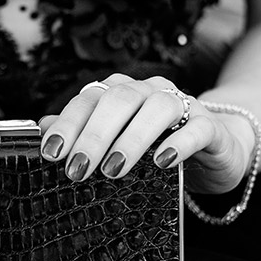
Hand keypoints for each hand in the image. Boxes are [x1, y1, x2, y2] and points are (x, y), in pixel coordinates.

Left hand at [38, 74, 255, 193]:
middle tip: (77, 169)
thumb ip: (83, 133)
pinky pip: (197, 128)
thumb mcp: (117, 144)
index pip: (89, 99)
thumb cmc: (157, 148)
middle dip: (94, 134)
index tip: (51, 153)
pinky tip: (162, 162)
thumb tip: (44, 130)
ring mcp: (183, 104)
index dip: (68, 123)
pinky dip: (179, 143)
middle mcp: (149, 91)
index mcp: (121, 92)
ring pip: (158, 108)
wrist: (216, 148)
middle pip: (119, 99)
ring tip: (113, 169)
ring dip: (132, 138)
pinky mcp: (210, 126)